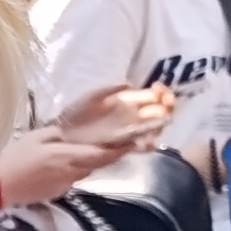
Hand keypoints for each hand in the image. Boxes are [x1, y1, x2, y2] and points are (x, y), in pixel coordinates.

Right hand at [0, 121, 137, 209]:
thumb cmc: (14, 159)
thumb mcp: (35, 137)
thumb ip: (57, 134)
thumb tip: (68, 136)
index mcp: (68, 156)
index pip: (103, 154)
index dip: (121, 149)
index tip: (135, 142)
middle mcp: (72, 173)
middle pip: (98, 164)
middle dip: (109, 154)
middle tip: (117, 143)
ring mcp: (65, 185)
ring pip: (85, 171)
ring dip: (90, 162)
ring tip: (86, 151)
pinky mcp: (57, 193)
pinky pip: (72, 178)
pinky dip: (73, 170)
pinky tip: (61, 165)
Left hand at [54, 81, 173, 149]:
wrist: (63, 133)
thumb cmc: (76, 113)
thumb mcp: (91, 97)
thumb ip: (108, 89)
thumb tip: (129, 84)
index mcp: (128, 102)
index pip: (153, 96)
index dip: (161, 91)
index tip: (158, 87)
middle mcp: (132, 117)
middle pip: (160, 111)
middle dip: (167, 105)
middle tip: (165, 102)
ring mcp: (129, 132)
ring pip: (155, 129)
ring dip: (161, 124)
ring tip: (160, 121)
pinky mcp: (122, 146)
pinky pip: (141, 146)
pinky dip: (147, 144)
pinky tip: (147, 141)